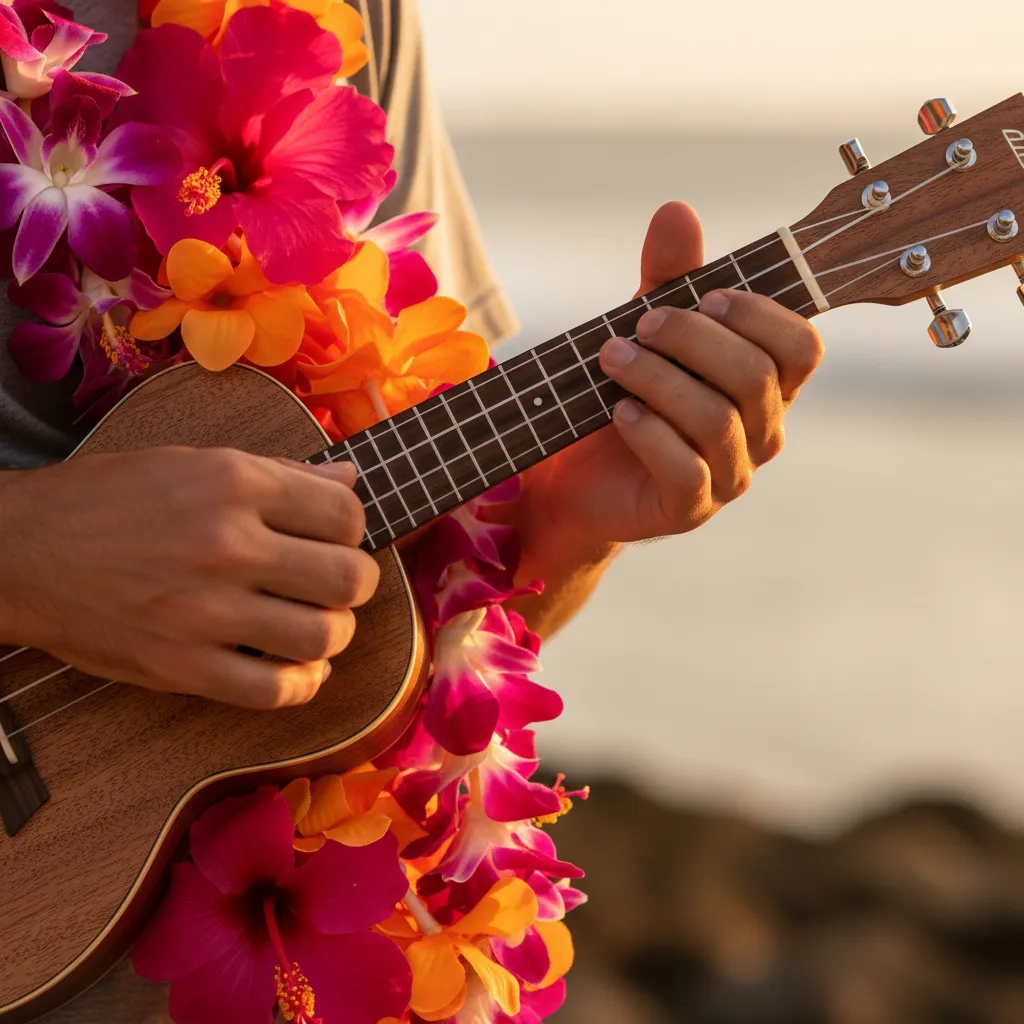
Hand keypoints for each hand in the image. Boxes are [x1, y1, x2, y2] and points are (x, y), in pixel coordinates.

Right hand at [0, 447, 377, 708]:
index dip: (354, 529)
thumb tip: (349, 480)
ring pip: (324, 637)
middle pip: (349, 579)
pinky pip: (276, 690)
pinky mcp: (181, 666)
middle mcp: (227, 544)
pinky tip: (297, 668)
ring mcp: (205, 611)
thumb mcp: (193, 460)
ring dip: (334, 634)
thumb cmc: (109, 500)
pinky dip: (302, 683)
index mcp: (234, 483)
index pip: (346, 514)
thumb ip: (280, 472)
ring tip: (316, 624)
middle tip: (337, 584)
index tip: (336, 538)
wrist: (23, 552)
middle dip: (357, 584)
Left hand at [521, 201, 823, 545]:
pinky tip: (619, 412)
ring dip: (658, 378)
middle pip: (757, 376)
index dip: (758, 314)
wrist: (575, 473)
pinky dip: (649, 432)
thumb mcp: (645, 327)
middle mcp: (762, 431)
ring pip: (717, 419)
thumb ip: (667, 276)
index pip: (801, 347)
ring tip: (611, 358)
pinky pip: (686, 470)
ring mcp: (731, 475)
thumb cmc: (626, 391)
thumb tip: (677, 210)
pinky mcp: (690, 508)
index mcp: (767, 384)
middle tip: (639, 322)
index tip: (703, 295)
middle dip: (692, 338)